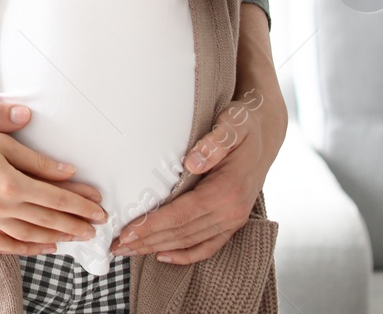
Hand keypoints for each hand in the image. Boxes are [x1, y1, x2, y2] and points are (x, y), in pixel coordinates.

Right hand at [0, 108, 108, 253]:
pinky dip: (23, 248)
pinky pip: (0, 243)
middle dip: (74, 224)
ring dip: (54, 237)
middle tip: (94, 227)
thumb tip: (66, 168)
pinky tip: (38, 247)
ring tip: (73, 238)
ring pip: (27, 235)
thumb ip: (34, 156)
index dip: (80, 204)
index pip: (55, 198)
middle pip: (46, 220)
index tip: (98, 208)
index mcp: (9, 181)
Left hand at [111, 87, 281, 263]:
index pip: (181, 215)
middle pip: (182, 233)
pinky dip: (186, 255)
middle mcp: (232, 211)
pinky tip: (163, 256)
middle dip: (147, 242)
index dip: (152, 226)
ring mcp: (234, 219)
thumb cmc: (243, 126)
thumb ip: (213, 143)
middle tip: (117, 247)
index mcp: (227, 190)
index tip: (126, 233)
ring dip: (159, 249)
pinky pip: (209, 246)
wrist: (265, 132)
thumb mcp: (231, 125)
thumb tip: (192, 161)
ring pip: (191, 242)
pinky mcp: (233, 221)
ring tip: (130, 251)